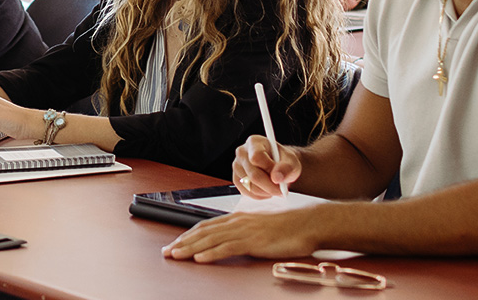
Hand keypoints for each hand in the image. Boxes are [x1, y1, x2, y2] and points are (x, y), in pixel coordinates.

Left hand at [162, 208, 316, 262]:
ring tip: (176, 255)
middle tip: (168, 252)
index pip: (207, 226)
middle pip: (204, 232)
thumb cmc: (289, 226)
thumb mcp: (262, 226)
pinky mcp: (254, 241)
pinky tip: (200, 259)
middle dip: (183, 242)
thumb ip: (246, 231)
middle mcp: (238, 221)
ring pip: (211, 239)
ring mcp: (245, 230)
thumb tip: (234, 239)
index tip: (176, 243)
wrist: (309, 223)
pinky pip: (228, 247)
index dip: (189, 235)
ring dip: (191, 248)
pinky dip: (211, 253)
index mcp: (239, 218)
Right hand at [232, 135, 301, 198]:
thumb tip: (276, 177)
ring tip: (274, 187)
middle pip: (253, 175)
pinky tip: (266, 189)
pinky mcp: (236, 179)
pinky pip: (247, 192)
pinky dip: (260, 195)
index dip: (269, 170)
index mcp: (254, 142)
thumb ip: (286, 168)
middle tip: (281, 190)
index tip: (279, 177)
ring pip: (250, 186)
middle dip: (270, 186)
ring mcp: (237, 166)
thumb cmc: (283, 161)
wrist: (278, 167)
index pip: (256, 157)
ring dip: (266, 192)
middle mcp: (242, 152)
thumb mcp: (291, 162)